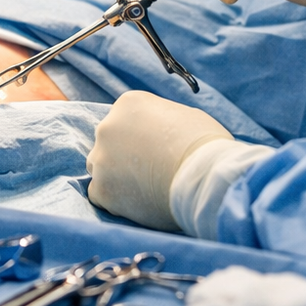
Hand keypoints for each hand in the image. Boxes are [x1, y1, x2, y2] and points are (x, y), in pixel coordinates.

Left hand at [86, 91, 232, 231]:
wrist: (204, 177)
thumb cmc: (205, 145)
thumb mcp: (184, 115)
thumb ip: (161, 121)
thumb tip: (160, 132)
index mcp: (128, 103)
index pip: (125, 121)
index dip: (140, 139)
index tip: (155, 152)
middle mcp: (107, 126)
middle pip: (108, 143)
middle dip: (124, 156)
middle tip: (149, 172)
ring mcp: (101, 158)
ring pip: (100, 169)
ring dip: (117, 178)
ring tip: (146, 189)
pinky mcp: (101, 189)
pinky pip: (100, 195)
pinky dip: (116, 201)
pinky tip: (138, 203)